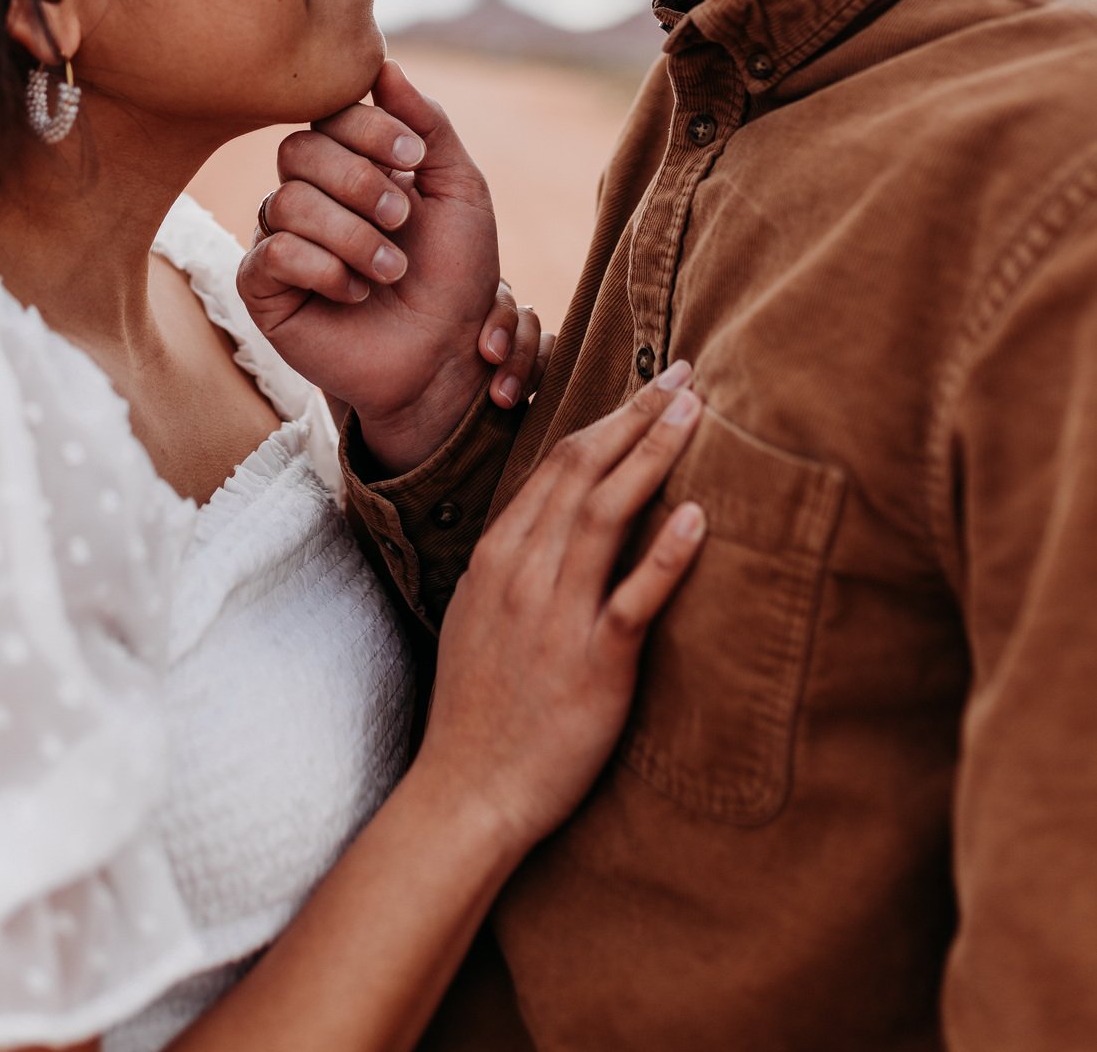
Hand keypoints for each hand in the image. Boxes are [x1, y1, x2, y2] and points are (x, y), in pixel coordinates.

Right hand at [237, 60, 513, 469]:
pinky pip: (273, 252)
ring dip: (353, 235)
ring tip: (390, 269)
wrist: (448, 355)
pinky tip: (354, 292)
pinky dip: (324, 269)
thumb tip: (385, 65)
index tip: (415, 158)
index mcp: (350, 161)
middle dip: (362, 182)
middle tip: (404, 220)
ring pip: (287, 201)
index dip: (370, 127)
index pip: (331, 112)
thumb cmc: (456, 274)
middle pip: (299, 149)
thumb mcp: (459, 189)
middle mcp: (308, 193)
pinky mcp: (264, 287)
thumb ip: (428, 123)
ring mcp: (282, 239)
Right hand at [415, 364, 705, 857]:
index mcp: (500, 553)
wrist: (468, 789)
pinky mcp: (594, 662)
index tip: (648, 388)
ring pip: (607, 513)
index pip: (558, 463)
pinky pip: (634, 597)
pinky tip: (697, 515)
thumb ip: (517, 560)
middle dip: (637, 416)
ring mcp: (556, 613)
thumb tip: (556, 519)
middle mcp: (525, 570)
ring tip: (696, 414)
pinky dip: (666, 553)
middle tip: (684, 376)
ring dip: (654, 454)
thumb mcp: (480, 611)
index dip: (608, 418)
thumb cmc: (481, 706)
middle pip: (584, 470)